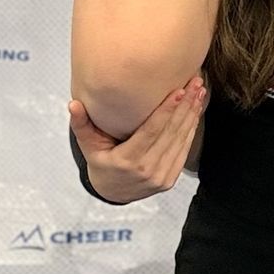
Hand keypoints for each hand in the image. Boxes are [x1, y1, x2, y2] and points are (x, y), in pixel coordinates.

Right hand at [67, 79, 205, 202]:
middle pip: (170, 133)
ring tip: (200, 91)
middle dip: (185, 106)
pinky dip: (191, 128)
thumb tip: (73, 104)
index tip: (179, 90)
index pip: (150, 132)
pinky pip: (184, 150)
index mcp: (127, 161)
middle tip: (196, 82)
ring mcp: (160, 177)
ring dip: (192, 114)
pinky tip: (196, 110)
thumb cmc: (101, 162)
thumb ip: (81, 125)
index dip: (166, 111)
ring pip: (181, 140)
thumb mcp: (88, 146)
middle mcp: (146, 171)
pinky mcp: (170, 179)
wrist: (113, 192)